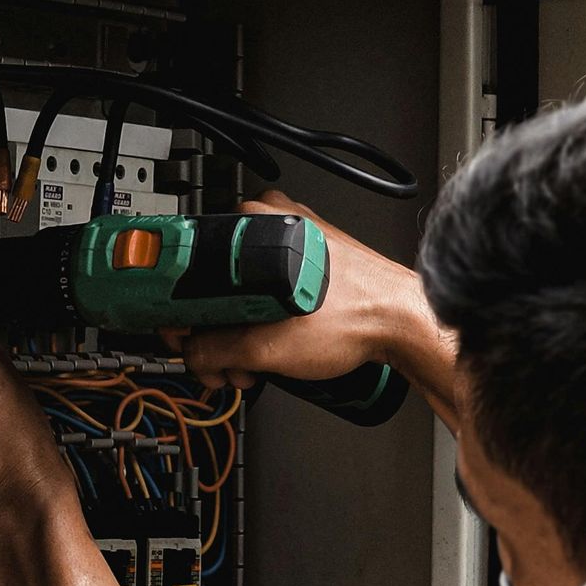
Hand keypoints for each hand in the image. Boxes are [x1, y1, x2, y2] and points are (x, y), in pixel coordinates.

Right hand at [177, 199, 445, 398]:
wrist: (403, 322)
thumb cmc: (356, 317)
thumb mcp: (267, 346)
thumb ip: (213, 351)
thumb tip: (191, 354)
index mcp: (252, 224)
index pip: (188, 269)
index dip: (182, 318)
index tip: (187, 343)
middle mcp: (272, 219)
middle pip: (215, 283)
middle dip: (214, 335)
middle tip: (226, 366)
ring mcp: (294, 235)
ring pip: (243, 289)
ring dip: (239, 333)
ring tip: (253, 365)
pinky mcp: (311, 254)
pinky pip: (269, 288)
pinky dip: (264, 318)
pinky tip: (272, 347)